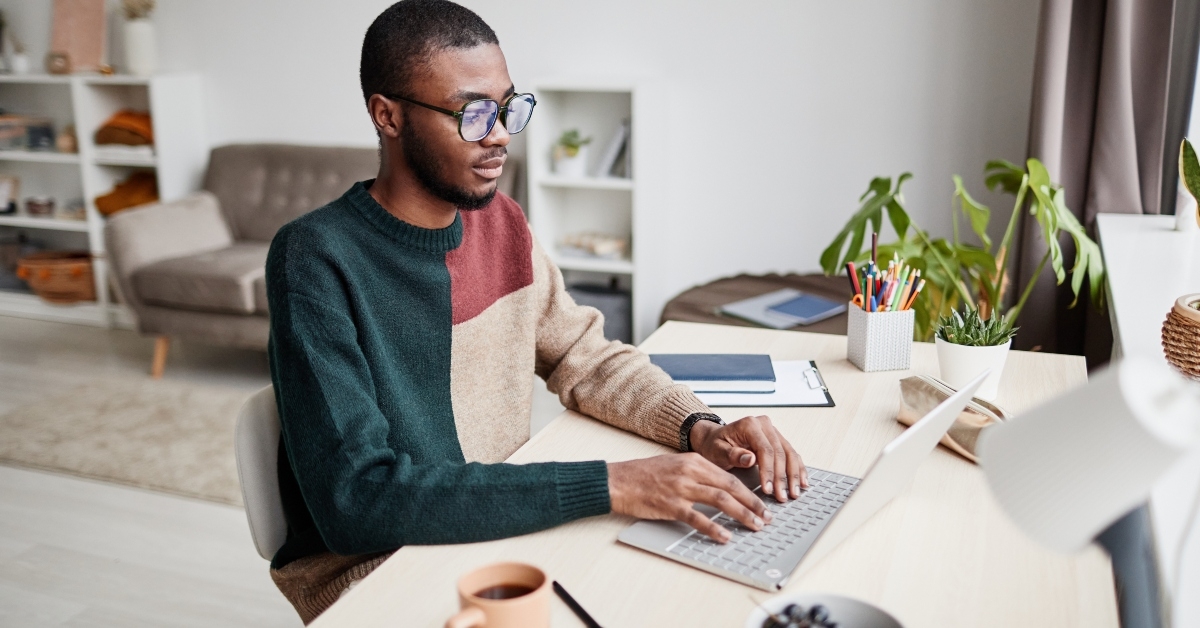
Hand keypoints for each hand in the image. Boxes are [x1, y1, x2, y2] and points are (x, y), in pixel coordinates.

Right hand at [608, 454, 771, 542]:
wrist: (619, 481)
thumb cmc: (645, 475)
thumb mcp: (675, 465)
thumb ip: (698, 474)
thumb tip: (722, 488)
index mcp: (694, 461)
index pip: (729, 476)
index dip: (749, 491)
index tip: (762, 503)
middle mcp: (690, 472)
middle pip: (730, 487)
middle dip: (752, 503)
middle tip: (767, 517)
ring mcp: (681, 488)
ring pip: (720, 501)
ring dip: (741, 514)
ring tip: (755, 526)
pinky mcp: (671, 505)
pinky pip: (697, 518)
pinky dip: (713, 528)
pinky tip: (724, 536)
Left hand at [689, 415, 807, 501]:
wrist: (714, 439)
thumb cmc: (714, 446)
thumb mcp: (717, 451)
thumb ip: (732, 454)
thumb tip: (750, 458)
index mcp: (749, 425)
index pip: (765, 449)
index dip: (769, 471)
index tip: (769, 489)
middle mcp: (764, 425)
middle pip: (780, 452)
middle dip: (782, 477)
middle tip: (782, 496)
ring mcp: (772, 431)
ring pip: (789, 454)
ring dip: (793, 475)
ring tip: (793, 493)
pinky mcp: (777, 440)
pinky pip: (791, 454)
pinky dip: (798, 469)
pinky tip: (802, 482)